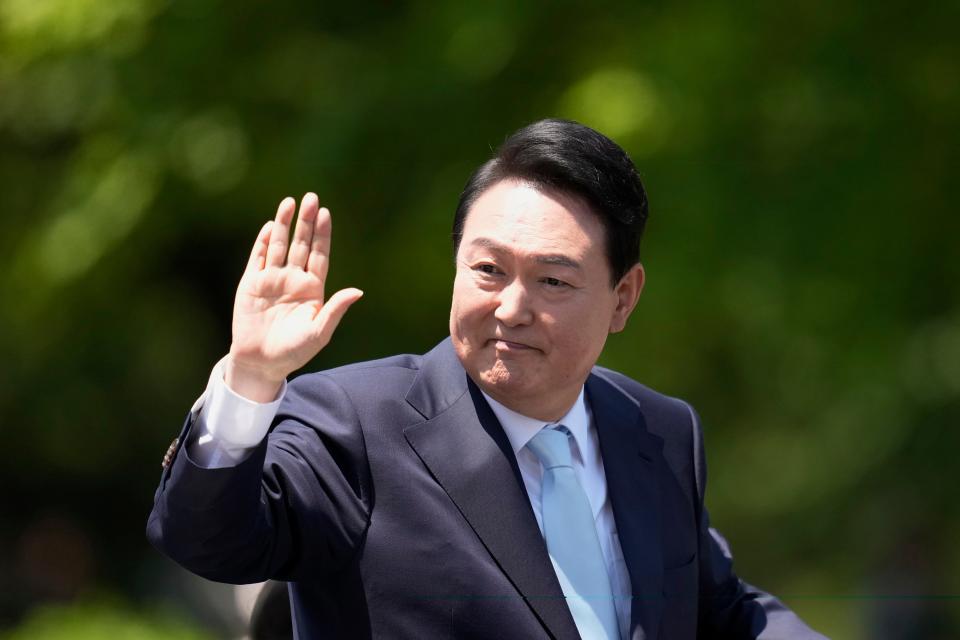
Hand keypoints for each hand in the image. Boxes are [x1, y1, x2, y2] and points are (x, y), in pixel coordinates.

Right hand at [226, 193, 362, 401]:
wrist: (262, 363)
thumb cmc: (295, 351)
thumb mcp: (319, 332)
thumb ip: (335, 310)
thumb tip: (358, 291)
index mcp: (312, 288)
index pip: (319, 255)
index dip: (322, 235)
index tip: (326, 213)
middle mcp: (293, 279)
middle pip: (301, 244)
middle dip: (305, 222)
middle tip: (311, 197)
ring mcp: (272, 280)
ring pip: (279, 246)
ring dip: (283, 224)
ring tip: (289, 202)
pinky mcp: (251, 284)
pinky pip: (258, 258)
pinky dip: (263, 242)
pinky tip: (269, 226)